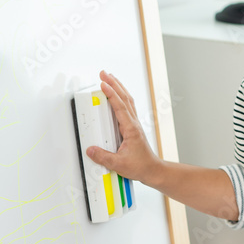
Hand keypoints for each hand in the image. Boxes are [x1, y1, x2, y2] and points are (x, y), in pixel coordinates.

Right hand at [85, 71, 163, 186]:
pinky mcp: (132, 127)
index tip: (103, 83)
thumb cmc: (140, 166)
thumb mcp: (119, 164)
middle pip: (125, 98)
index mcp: (131, 129)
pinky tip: (117, 95)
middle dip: (114, 83)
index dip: (111, 94)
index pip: (120, 106)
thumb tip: (90, 149)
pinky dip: (121, 97)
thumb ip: (103, 157)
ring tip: (110, 78)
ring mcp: (134, 124)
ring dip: (119, 87)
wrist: (152, 170)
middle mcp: (133, 123)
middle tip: (104, 73)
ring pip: (127, 100)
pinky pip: (127, 107)